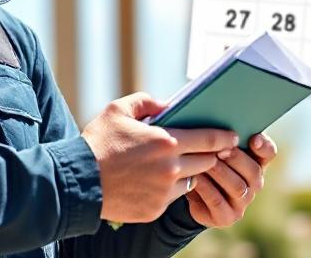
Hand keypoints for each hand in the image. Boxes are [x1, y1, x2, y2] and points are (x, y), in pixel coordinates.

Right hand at [81, 92, 238, 223]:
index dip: (225, 137)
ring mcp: (164, 192)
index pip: (209, 139)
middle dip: (209, 155)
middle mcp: (171, 168)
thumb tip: (168, 104)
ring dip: (188, 172)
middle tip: (209, 150)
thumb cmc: (98, 142)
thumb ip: (146, 102)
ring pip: (191, 181)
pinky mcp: (155, 209)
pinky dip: (168, 189)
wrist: (78, 182)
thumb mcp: (118, 110)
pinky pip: (172, 197)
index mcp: (166, 141)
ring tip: (175, 164)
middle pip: (207, 162)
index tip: (232, 136)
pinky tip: (155, 181)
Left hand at [185, 133, 277, 227]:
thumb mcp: (211, 146)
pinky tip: (195, 177)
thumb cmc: (203, 161)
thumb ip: (220, 134)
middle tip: (220, 149)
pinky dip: (206, 187)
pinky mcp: (226, 217)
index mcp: (255, 161)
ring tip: (205, 162)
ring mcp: (242, 202)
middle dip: (236, 159)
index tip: (254, 138)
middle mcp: (254, 183)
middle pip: (253, 171)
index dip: (264, 146)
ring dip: (220, 172)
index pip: (268, 152)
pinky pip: (218, 201)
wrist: (191, 193)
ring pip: (237, 187)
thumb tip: (212, 117)